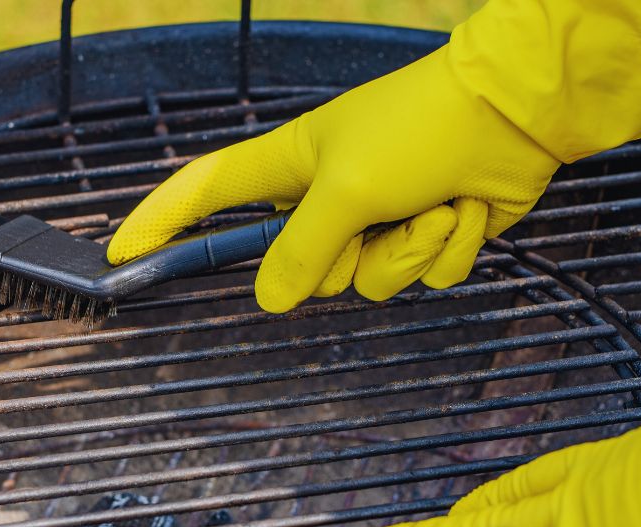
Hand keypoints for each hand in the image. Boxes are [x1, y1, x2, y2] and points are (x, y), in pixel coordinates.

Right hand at [107, 0, 640, 312]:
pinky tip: (468, 208)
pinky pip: (423, 276)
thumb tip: (270, 299)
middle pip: (307, 270)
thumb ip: (301, 250)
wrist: (517, 114)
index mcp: (292, 166)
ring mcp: (379, 218)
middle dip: (354, 254)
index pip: (207, 194)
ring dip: (412, 250)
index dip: (162, 222)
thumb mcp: (348, 188)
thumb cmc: (421, 127)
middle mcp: (328, 196)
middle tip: (383, 214)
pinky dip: (449, 249)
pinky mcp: (424, 233)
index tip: (123, 254)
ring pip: (372, 282)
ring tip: (440, 203)